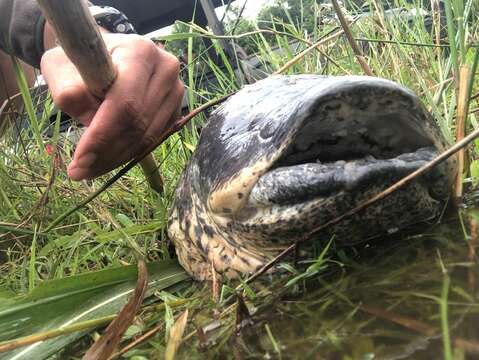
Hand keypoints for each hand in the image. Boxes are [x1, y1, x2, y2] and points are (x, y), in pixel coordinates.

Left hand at [40, 34, 183, 179]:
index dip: (103, 136)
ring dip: (117, 158)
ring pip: (147, 137)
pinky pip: (153, 140)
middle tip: (79, 172)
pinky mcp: (174, 110)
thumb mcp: (60, 67)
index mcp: (140, 53)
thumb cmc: (81, 59)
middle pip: (139, 124)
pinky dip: (129, 154)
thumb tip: (91, 122)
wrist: (105, 55)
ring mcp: (175, 92)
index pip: (125, 103)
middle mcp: (166, 71)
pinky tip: (107, 158)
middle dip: (107, 153)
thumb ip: (69, 92)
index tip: (79, 161)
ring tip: (89, 169)